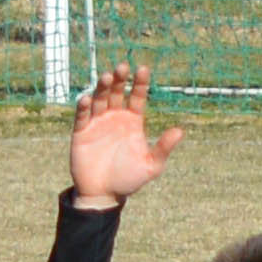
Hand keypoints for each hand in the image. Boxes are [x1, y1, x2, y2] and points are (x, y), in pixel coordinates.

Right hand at [66, 62, 182, 207]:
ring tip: (106, 76)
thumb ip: (163, 148)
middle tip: (122, 67)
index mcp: (132, 121)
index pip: (136, 97)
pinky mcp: (81, 132)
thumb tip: (180, 131)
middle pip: (116, 92)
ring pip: (99, 99)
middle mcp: (115, 117)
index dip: (139, 83)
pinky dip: (84, 106)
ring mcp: (97, 123)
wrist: (104, 194)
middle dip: (119, 79)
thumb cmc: (129, 179)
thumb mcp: (151, 165)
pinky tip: (87, 98)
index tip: (143, 69)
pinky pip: (82, 116)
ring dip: (102, 87)